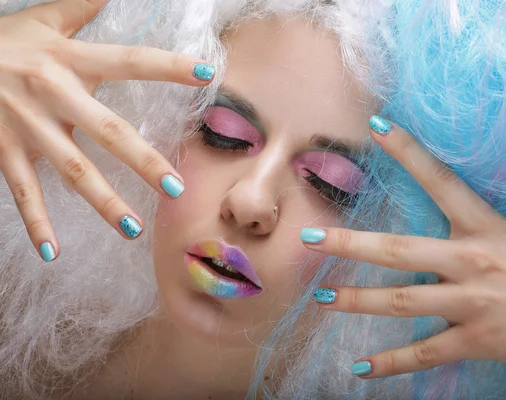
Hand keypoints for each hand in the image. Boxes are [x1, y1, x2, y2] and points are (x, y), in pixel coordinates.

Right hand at [0, 0, 214, 260]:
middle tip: (175, 189)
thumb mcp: (43, 18)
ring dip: (103, 202)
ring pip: (72, 170)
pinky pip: (23, 192)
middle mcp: (53, 95)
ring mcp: (28, 128)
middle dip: (143, 161)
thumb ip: (81, 8)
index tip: (205, 75)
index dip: (167, 67)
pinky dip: (36, 223)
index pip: (129, 62)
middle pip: (108, 133)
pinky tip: (52, 252)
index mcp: (69, 61)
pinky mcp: (4, 151)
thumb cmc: (1, 40)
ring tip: (133, 229)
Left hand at [301, 118, 505, 395]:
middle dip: (350, 243)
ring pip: (401, 302)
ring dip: (357, 300)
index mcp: (489, 230)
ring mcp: (468, 305)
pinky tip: (361, 369)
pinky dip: (392, 365)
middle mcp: (470, 264)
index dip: (408, 152)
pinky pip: (425, 354)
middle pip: (398, 250)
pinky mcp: (473, 341)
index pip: (441, 181)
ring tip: (321, 298)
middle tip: (308, 240)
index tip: (377, 128)